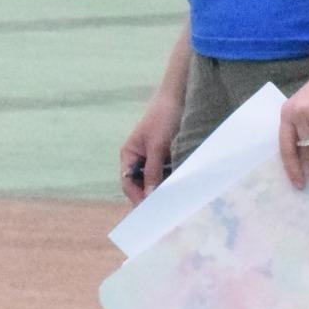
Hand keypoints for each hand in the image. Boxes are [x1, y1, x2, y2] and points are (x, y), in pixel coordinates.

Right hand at [119, 88, 182, 204]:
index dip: (137, 197)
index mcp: (129, 155)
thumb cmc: (163, 117)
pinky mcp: (167, 157)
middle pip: (140, 185)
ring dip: (162, 190)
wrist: (180, 96)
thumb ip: (152, 171)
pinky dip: (171, 181)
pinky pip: (167, 174)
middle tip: (163, 211)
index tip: (150, 209)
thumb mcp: (157, 146)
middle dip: (149, 196)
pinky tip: (180, 188)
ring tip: (173, 202)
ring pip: (155, 181)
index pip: (128, 183)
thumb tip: (148, 197)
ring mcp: (153, 158)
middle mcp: (139, 159)